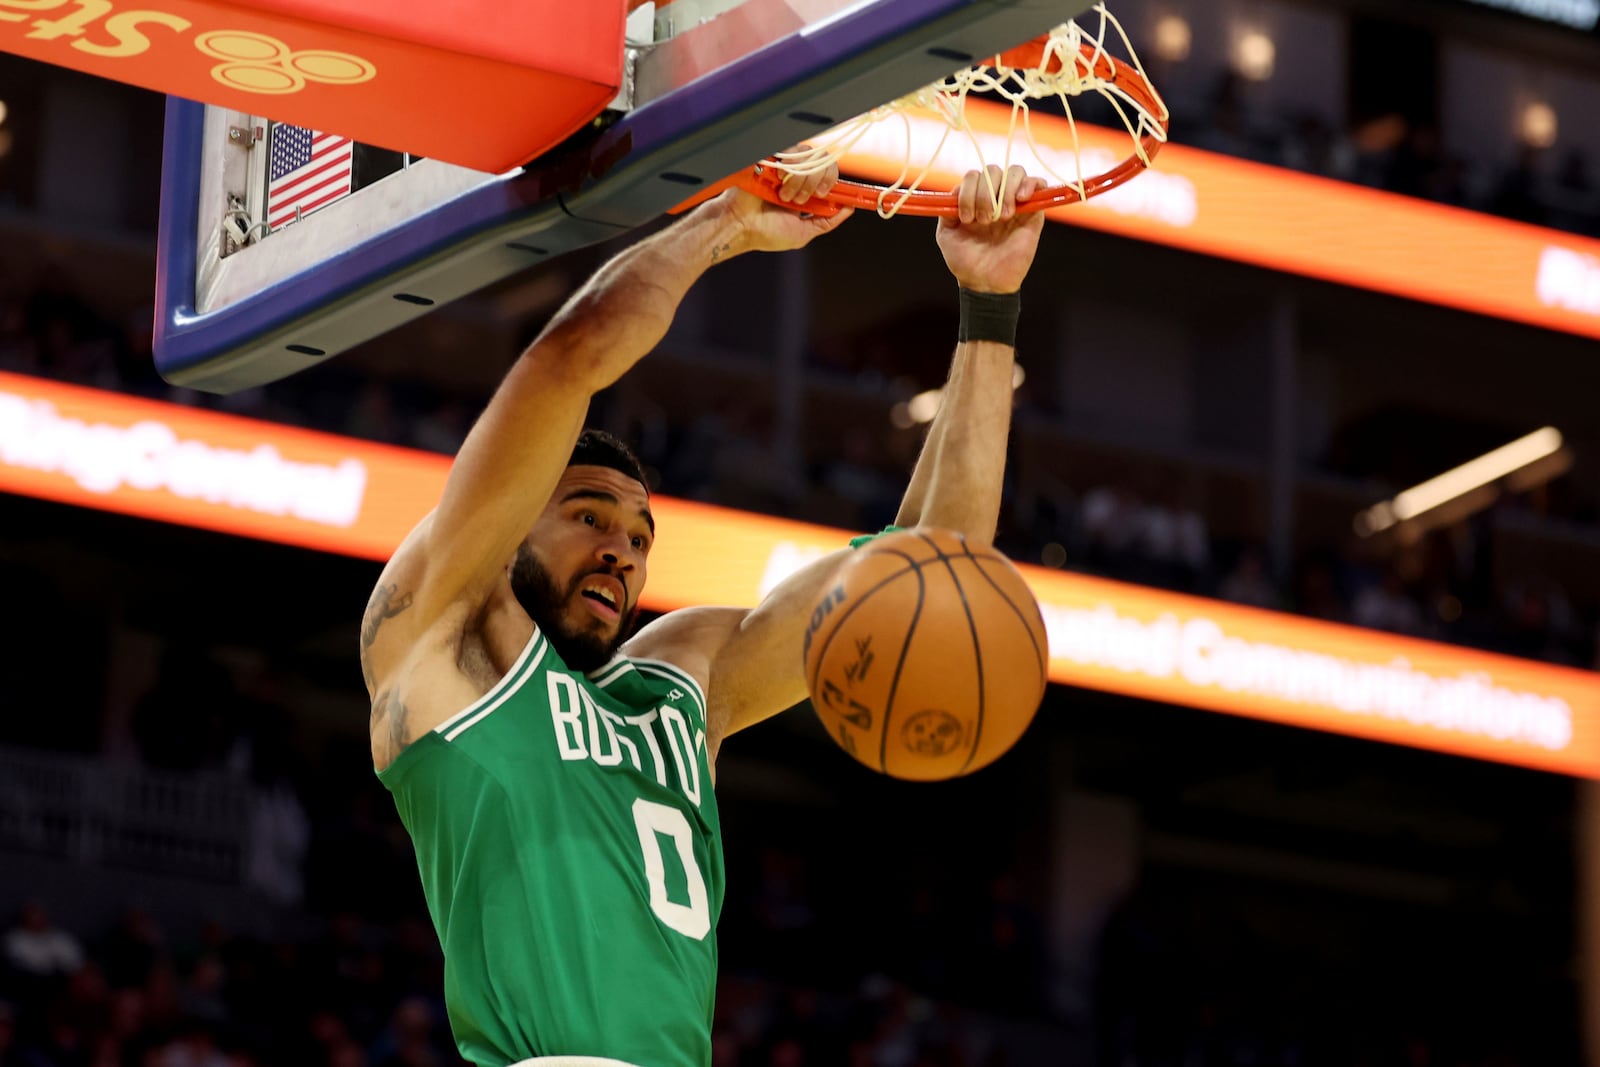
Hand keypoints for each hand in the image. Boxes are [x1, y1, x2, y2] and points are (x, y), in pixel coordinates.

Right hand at [715, 148, 853, 253]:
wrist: (740, 226)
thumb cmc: (766, 233)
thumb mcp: (804, 233)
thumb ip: (827, 221)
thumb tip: (849, 207)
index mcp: (807, 189)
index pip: (831, 173)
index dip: (834, 180)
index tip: (825, 193)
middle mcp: (799, 174)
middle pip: (826, 161)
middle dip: (818, 183)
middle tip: (802, 200)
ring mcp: (786, 164)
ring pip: (812, 156)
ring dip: (802, 180)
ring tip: (785, 196)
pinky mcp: (774, 155)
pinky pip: (795, 150)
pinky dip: (791, 169)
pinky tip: (780, 182)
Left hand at [936, 165, 1046, 293]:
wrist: (986, 282)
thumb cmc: (966, 261)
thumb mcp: (946, 235)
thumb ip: (946, 210)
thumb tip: (955, 190)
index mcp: (974, 198)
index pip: (973, 176)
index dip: (969, 192)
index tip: (967, 218)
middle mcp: (994, 196)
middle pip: (993, 170)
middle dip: (986, 193)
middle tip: (985, 221)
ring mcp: (1014, 201)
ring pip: (1015, 172)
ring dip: (1006, 190)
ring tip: (1003, 216)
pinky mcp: (1034, 210)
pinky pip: (1038, 183)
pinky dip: (1030, 184)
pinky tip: (1020, 199)